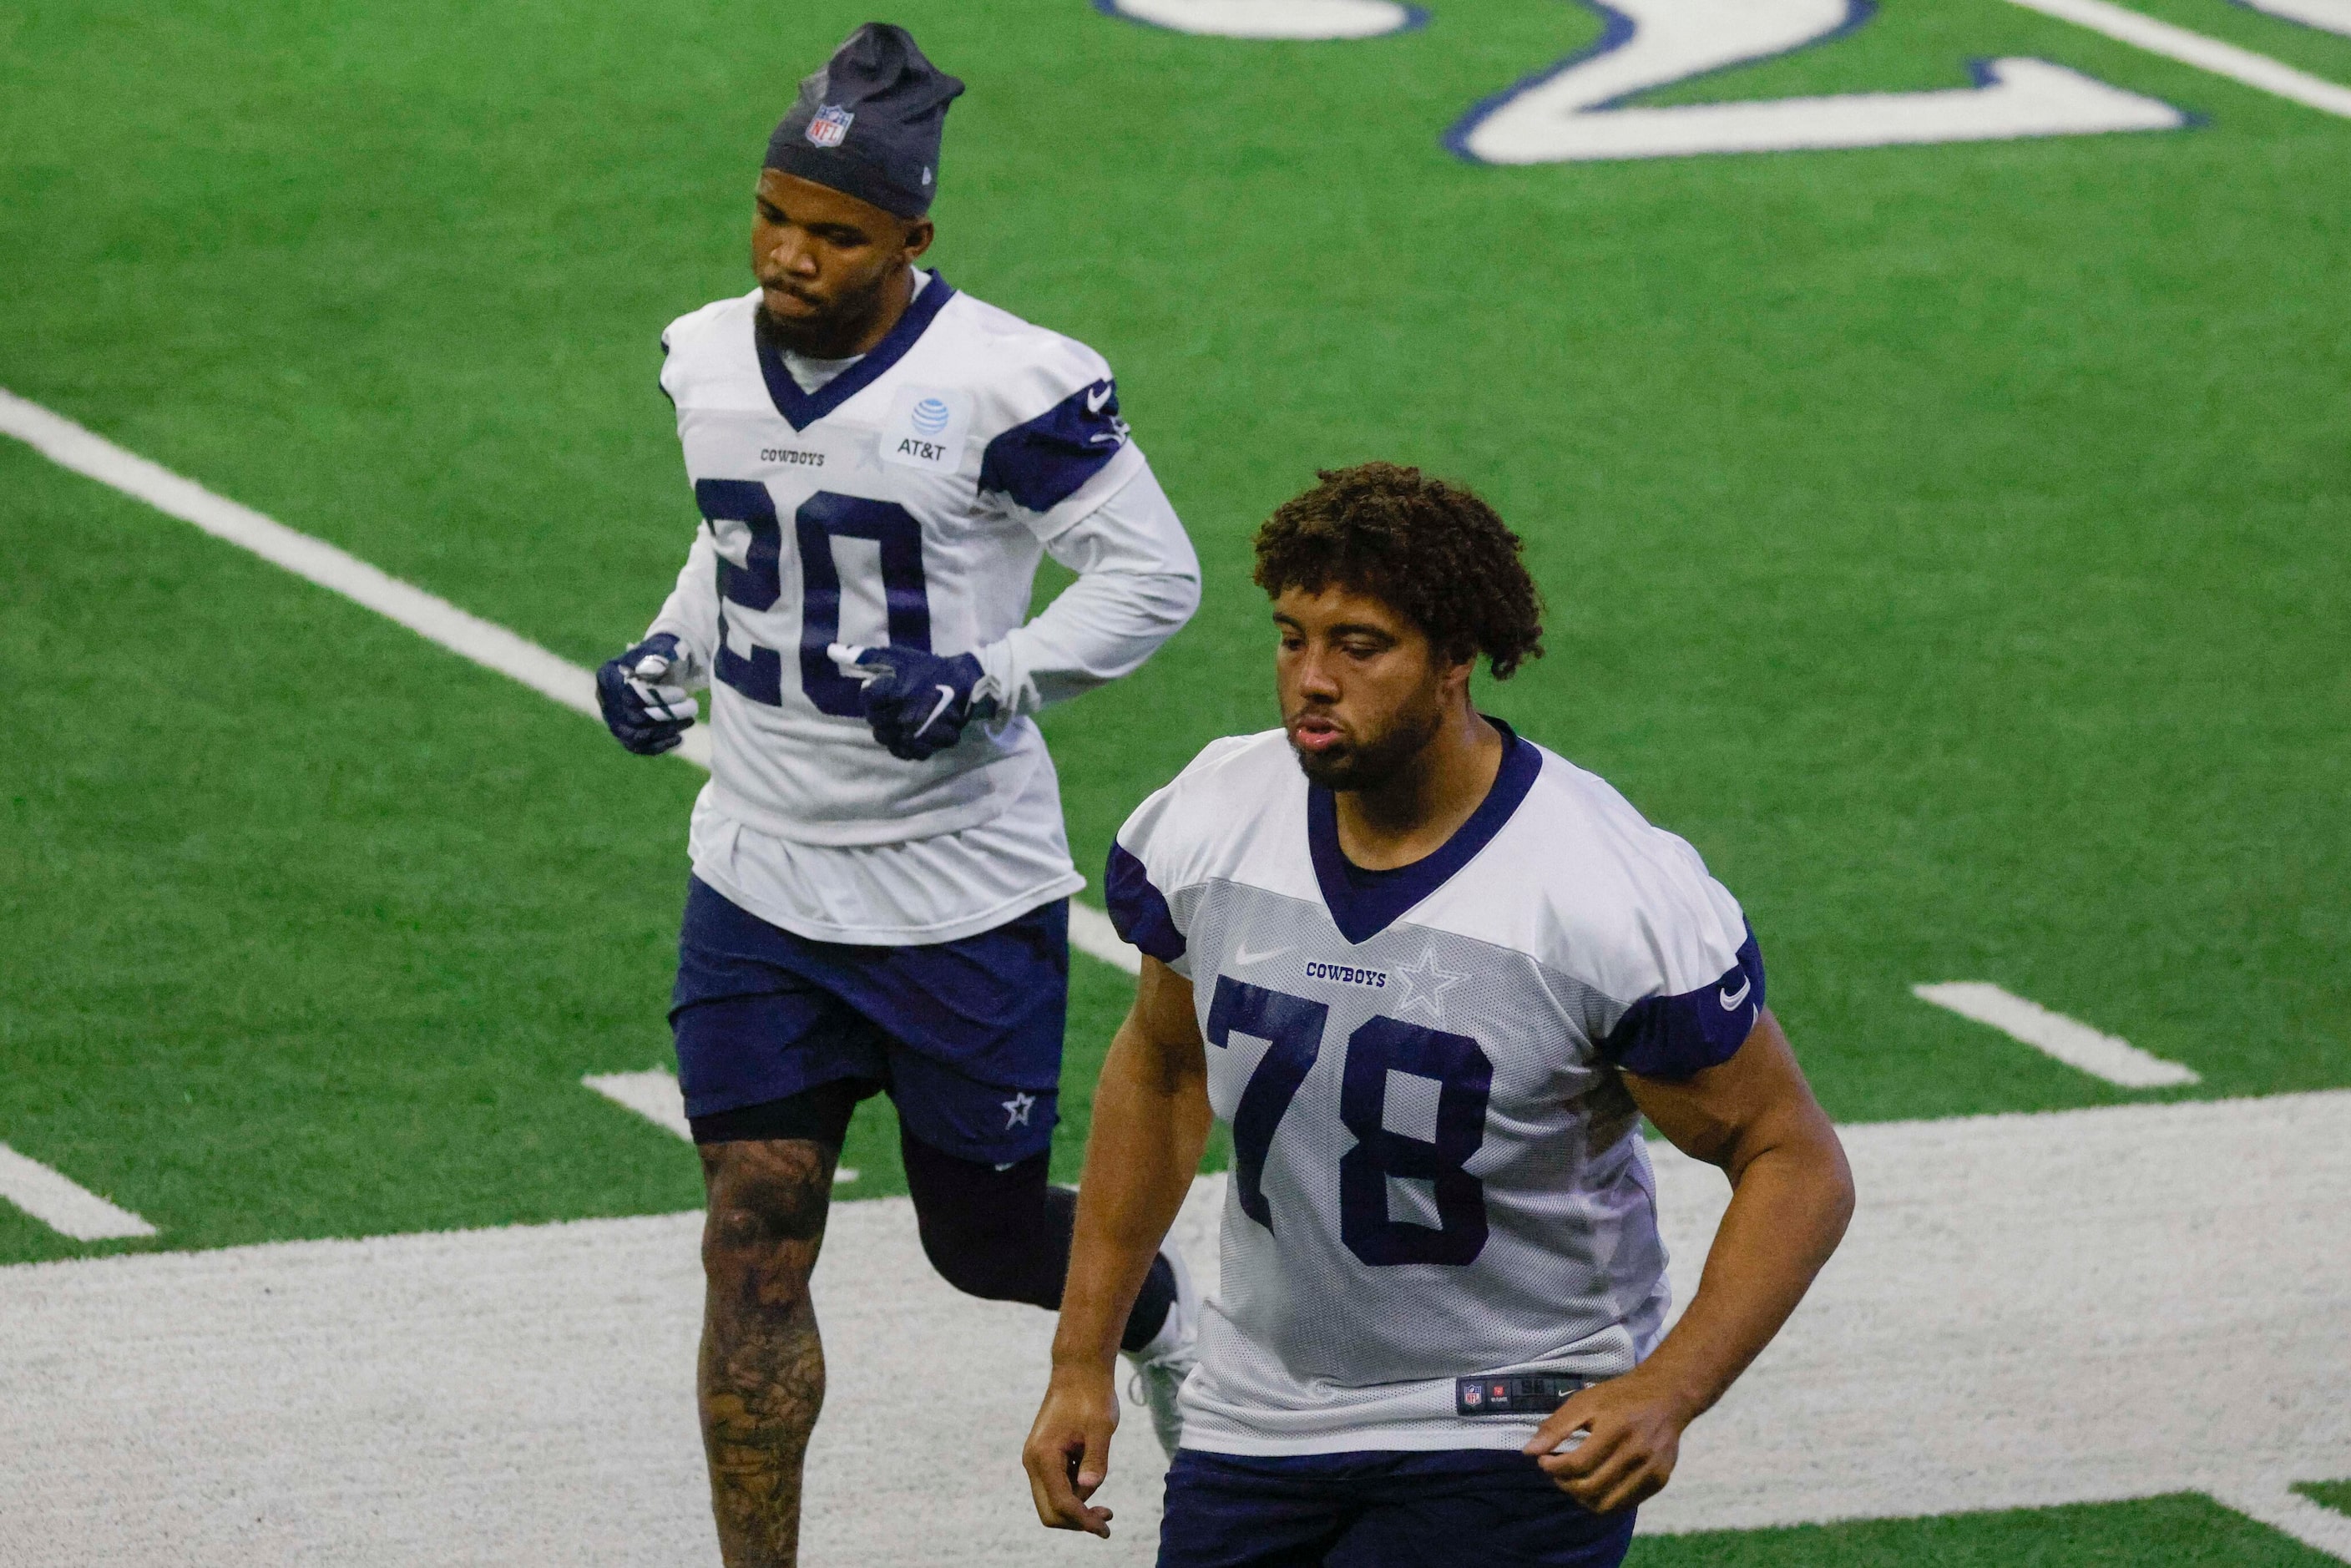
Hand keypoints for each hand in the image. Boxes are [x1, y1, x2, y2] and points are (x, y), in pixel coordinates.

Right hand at [595, 634, 697, 755]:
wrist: (655, 669)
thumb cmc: (657, 657)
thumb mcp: (658, 651)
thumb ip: (657, 657)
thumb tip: (658, 667)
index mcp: (608, 676)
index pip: (630, 694)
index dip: (657, 696)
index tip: (682, 693)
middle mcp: (605, 700)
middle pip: (634, 717)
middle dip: (667, 714)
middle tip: (693, 707)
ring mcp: (612, 720)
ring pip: (636, 735)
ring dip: (666, 731)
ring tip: (690, 721)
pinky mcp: (622, 735)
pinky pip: (638, 747)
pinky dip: (659, 746)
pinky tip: (679, 738)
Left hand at [829, 643, 997, 761]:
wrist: (967, 683)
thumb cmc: (930, 667)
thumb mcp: (898, 656)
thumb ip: (863, 655)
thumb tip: (831, 651)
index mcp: (892, 691)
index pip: (867, 699)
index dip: (872, 693)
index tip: (884, 689)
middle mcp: (900, 715)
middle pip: (874, 720)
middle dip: (880, 711)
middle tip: (894, 703)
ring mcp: (914, 733)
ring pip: (886, 739)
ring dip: (889, 729)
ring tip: (900, 718)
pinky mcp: (928, 745)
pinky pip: (905, 752)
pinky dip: (905, 744)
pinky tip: (910, 733)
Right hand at [1021, 1365, 1119, 1537]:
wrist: (1078, 1371)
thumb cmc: (1091, 1396)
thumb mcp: (1101, 1428)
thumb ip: (1095, 1459)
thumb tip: (1089, 1487)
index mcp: (1044, 1456)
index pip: (1062, 1504)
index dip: (1084, 1521)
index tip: (1106, 1528)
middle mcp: (1034, 1461)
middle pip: (1050, 1510)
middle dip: (1077, 1519)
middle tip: (1107, 1517)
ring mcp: (1036, 1459)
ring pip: (1053, 1499)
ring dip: (1078, 1503)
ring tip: (1101, 1482)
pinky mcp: (1044, 1456)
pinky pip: (1056, 1485)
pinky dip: (1074, 1489)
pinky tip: (1091, 1470)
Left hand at [1523, 1368, 1693, 1513]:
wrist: (1667, 1397)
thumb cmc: (1620, 1397)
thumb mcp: (1585, 1401)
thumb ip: (1556, 1426)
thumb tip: (1529, 1452)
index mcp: (1616, 1429)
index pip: (1577, 1465)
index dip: (1553, 1467)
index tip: (1543, 1460)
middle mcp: (1637, 1453)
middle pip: (1589, 1488)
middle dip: (1563, 1484)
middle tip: (1557, 1471)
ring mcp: (1651, 1471)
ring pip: (1606, 1505)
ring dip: (1581, 1498)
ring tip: (1573, 1481)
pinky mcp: (1659, 1482)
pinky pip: (1624, 1505)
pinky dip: (1603, 1500)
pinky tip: (1595, 1483)